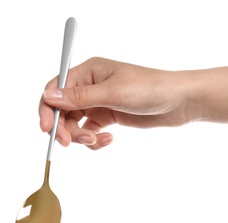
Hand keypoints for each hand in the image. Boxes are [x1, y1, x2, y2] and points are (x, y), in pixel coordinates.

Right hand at [39, 57, 194, 149]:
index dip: (48, 109)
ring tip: (96, 140)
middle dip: (64, 128)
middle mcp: (91, 86)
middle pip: (64, 110)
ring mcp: (100, 103)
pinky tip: (109, 139)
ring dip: (81, 136)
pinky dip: (95, 139)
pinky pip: (92, 131)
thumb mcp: (113, 92)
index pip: (56, 89)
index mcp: (89, 72)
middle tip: (70, 143)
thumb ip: (80, 97)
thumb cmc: (150, 88)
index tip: (47, 129)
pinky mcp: (109, 117)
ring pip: (76, 124)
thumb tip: (48, 97)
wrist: (178, 102)